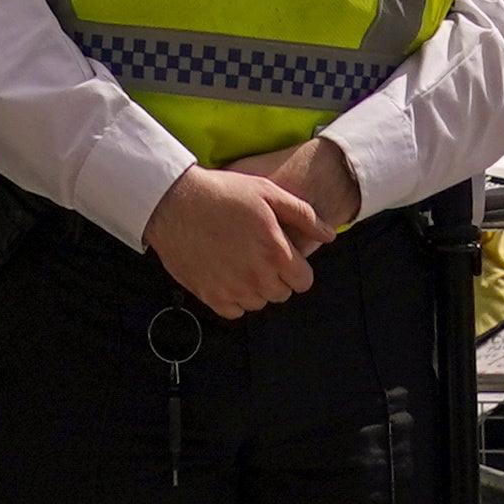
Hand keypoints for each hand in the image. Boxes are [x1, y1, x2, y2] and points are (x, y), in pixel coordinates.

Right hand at [141, 160, 324, 320]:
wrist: (174, 202)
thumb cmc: (222, 192)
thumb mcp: (267, 192)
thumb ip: (303, 215)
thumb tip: (330, 234)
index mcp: (275, 252)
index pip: (304, 282)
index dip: (297, 269)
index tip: (284, 257)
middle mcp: (257, 276)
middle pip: (282, 294)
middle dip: (277, 277)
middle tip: (260, 255)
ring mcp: (233, 289)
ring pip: (259, 303)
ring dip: (255, 288)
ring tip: (241, 261)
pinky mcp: (210, 296)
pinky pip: (234, 311)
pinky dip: (233, 297)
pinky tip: (226, 273)